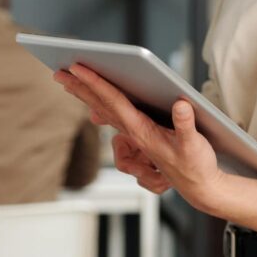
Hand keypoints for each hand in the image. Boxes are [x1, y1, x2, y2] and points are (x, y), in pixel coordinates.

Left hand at [54, 64, 225, 210]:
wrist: (197, 186)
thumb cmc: (195, 165)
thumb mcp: (194, 145)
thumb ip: (185, 125)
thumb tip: (180, 105)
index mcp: (142, 132)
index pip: (114, 102)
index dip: (95, 84)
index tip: (77, 70)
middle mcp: (133, 133)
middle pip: (101, 105)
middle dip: (80, 87)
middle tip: (59, 72)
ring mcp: (134, 136)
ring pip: (104, 111)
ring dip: (86, 96)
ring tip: (70, 83)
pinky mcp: (139, 137)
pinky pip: (114, 118)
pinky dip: (101, 107)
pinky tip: (94, 106)